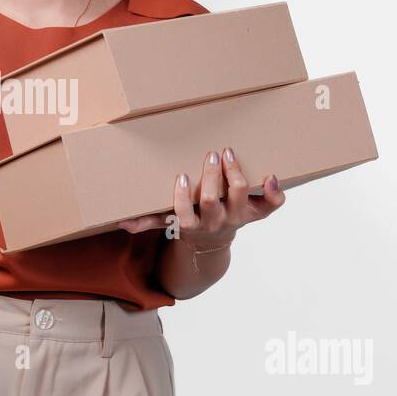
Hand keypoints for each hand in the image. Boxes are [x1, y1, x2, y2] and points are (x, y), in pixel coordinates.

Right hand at [116, 146, 285, 247]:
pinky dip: (274, 191)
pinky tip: (271, 175)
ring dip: (234, 173)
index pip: (186, 214)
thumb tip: (122, 224)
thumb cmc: (190, 223)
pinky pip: (272, 204)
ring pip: (239, 194)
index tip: (181, 176)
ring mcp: (239, 215)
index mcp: (194, 224)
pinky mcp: (258, 211)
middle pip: (213, 200)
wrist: (213, 243)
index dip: (183, 197)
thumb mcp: (169, 224)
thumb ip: (148, 221)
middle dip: (211, 176)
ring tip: (227, 152)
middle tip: (210, 154)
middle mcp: (217, 220)